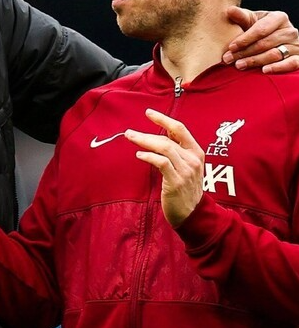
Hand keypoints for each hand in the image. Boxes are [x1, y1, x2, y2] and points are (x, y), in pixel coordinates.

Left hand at [125, 108, 203, 226]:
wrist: (193, 214)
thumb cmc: (186, 188)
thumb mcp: (187, 166)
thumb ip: (177, 150)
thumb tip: (162, 132)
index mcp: (196, 152)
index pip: (180, 129)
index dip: (163, 119)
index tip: (149, 113)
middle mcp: (193, 160)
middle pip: (167, 139)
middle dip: (146, 134)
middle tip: (129, 132)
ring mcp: (186, 171)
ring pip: (164, 148)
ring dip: (144, 142)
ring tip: (131, 139)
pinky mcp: (177, 182)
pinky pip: (161, 163)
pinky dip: (149, 156)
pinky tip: (139, 155)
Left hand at [223, 7, 298, 73]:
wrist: (274, 39)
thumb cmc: (260, 29)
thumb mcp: (251, 21)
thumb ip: (241, 17)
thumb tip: (229, 10)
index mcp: (279, 18)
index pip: (261, 29)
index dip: (245, 39)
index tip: (231, 47)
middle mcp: (290, 31)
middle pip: (266, 43)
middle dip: (245, 52)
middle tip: (229, 59)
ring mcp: (296, 45)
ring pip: (275, 54)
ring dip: (255, 61)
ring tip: (239, 65)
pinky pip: (292, 64)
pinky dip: (278, 67)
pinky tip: (264, 70)